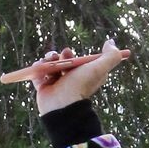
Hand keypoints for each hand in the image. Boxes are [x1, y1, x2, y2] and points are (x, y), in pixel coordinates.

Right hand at [0, 38, 131, 116]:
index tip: (71, 53)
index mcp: (83, 77)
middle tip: (61, 55)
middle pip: (64, 62)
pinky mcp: (44, 88)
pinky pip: (38, 74)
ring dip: (48, 58)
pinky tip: (39, 67)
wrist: (62, 105)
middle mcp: (70, 81)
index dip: (76, 56)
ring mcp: (56, 84)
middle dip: (61, 55)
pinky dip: (37, 68)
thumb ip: (110, 56)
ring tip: (49, 60)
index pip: (81, 63)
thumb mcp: (99, 69)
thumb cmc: (81, 86)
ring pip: (51, 65)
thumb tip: (111, 42)